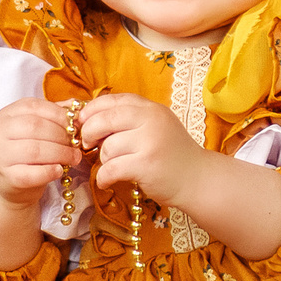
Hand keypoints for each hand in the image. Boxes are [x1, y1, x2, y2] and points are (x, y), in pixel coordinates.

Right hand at [0, 96, 78, 207]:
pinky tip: (59, 170)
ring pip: (35, 150)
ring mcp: (0, 154)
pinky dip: (50, 171)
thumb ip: (54, 116)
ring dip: (61, 153)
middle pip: (35, 127)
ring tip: (74, 157)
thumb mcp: (36, 129)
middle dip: (62, 135)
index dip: (59, 115)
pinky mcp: (6, 177)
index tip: (75, 125)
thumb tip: (78, 109)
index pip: (34, 107)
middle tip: (77, 144)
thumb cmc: (27, 152)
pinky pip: (32, 173)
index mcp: (7, 114)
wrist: (9, 182)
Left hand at [76, 93, 205, 203]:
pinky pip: (111, 168)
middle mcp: (151, 120)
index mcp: (151, 108)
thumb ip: (130, 119)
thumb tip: (90, 119)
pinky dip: (103, 177)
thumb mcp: (155, 126)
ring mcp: (150, 142)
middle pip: (105, 119)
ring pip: (107, 147)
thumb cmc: (171, 154)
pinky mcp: (146, 165)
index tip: (83, 121)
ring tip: (111, 166)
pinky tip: (106, 181)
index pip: (113, 100)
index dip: (92, 109)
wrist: (198, 179)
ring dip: (103, 159)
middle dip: (89, 132)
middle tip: (88, 144)